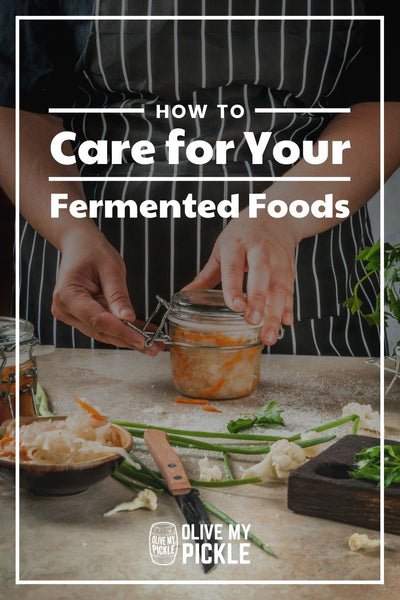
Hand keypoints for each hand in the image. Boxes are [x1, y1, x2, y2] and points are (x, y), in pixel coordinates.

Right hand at [52, 229, 160, 354]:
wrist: (79, 245)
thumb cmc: (92, 251)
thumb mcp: (111, 268)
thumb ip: (118, 295)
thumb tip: (128, 319)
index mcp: (67, 295)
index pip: (98, 320)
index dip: (122, 332)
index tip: (142, 339)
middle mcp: (65, 309)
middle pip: (101, 330)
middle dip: (129, 340)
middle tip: (153, 347)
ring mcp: (72, 314)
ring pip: (103, 332)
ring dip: (128, 338)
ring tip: (152, 343)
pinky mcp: (81, 316)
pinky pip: (104, 326)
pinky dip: (124, 330)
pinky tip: (143, 334)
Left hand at [184, 209, 297, 345]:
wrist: (276, 215)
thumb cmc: (243, 234)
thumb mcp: (222, 248)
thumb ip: (206, 275)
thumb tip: (185, 295)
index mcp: (237, 244)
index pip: (233, 267)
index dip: (234, 287)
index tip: (235, 306)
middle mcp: (259, 251)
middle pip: (261, 275)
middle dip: (258, 299)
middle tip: (252, 321)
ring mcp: (277, 260)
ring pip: (278, 287)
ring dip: (275, 312)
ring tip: (269, 335)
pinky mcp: (289, 268)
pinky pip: (290, 289)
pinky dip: (289, 307)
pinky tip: (285, 323)